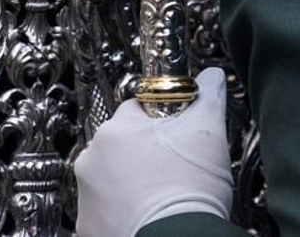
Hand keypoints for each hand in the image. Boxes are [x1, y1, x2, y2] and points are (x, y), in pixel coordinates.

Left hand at [74, 67, 232, 236]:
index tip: (176, 137)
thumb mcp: (209, 133)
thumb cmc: (189, 191)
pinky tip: (149, 216)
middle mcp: (92, 162)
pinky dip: (123, 214)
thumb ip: (208, 97)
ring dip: (131, 184)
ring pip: (112, 179)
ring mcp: (87, 198)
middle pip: (121, 146)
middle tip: (173, 170)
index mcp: (115, 131)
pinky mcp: (89, 228)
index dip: (161, 122)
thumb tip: (211, 77)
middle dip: (144, 154)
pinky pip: (107, 212)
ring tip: (163, 196)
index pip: (137, 110)